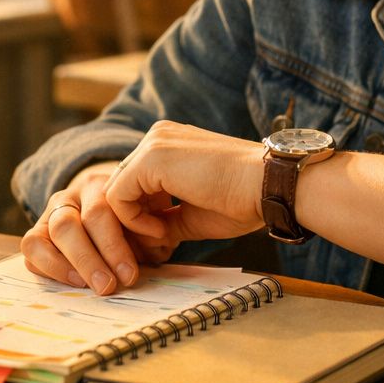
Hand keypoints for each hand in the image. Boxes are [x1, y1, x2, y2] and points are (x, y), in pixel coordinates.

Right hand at [20, 162, 175, 294]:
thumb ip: (149, 234)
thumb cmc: (135, 218)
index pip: (100, 212)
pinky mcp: (38, 231)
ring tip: (89, 287)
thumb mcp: (148, 220)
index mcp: (101, 185)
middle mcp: (72, 195)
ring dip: (70, 264)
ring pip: (50, 234)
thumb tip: (153, 253)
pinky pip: (32, 247)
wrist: (110, 206)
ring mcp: (52, 211)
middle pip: (69, 224)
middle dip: (88, 260)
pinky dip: (49, 267)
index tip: (129, 275)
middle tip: (108, 286)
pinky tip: (72, 282)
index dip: (114, 246)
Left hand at [104, 121, 264, 245]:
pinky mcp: (151, 158)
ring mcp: (153, 144)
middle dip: (135, 221)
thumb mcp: (191, 213)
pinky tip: (163, 231)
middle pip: (122, 185)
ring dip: (133, 223)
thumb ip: (163, 218)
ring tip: (163, 239)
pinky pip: (117, 196)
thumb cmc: (241, 200)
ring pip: (115, 191)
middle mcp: (158, 137)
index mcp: (169, 145)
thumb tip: (142, 240)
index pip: (135, 182)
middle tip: (159, 245)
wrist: (268, 186)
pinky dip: (133, 221)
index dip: (143, 216)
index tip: (165, 239)